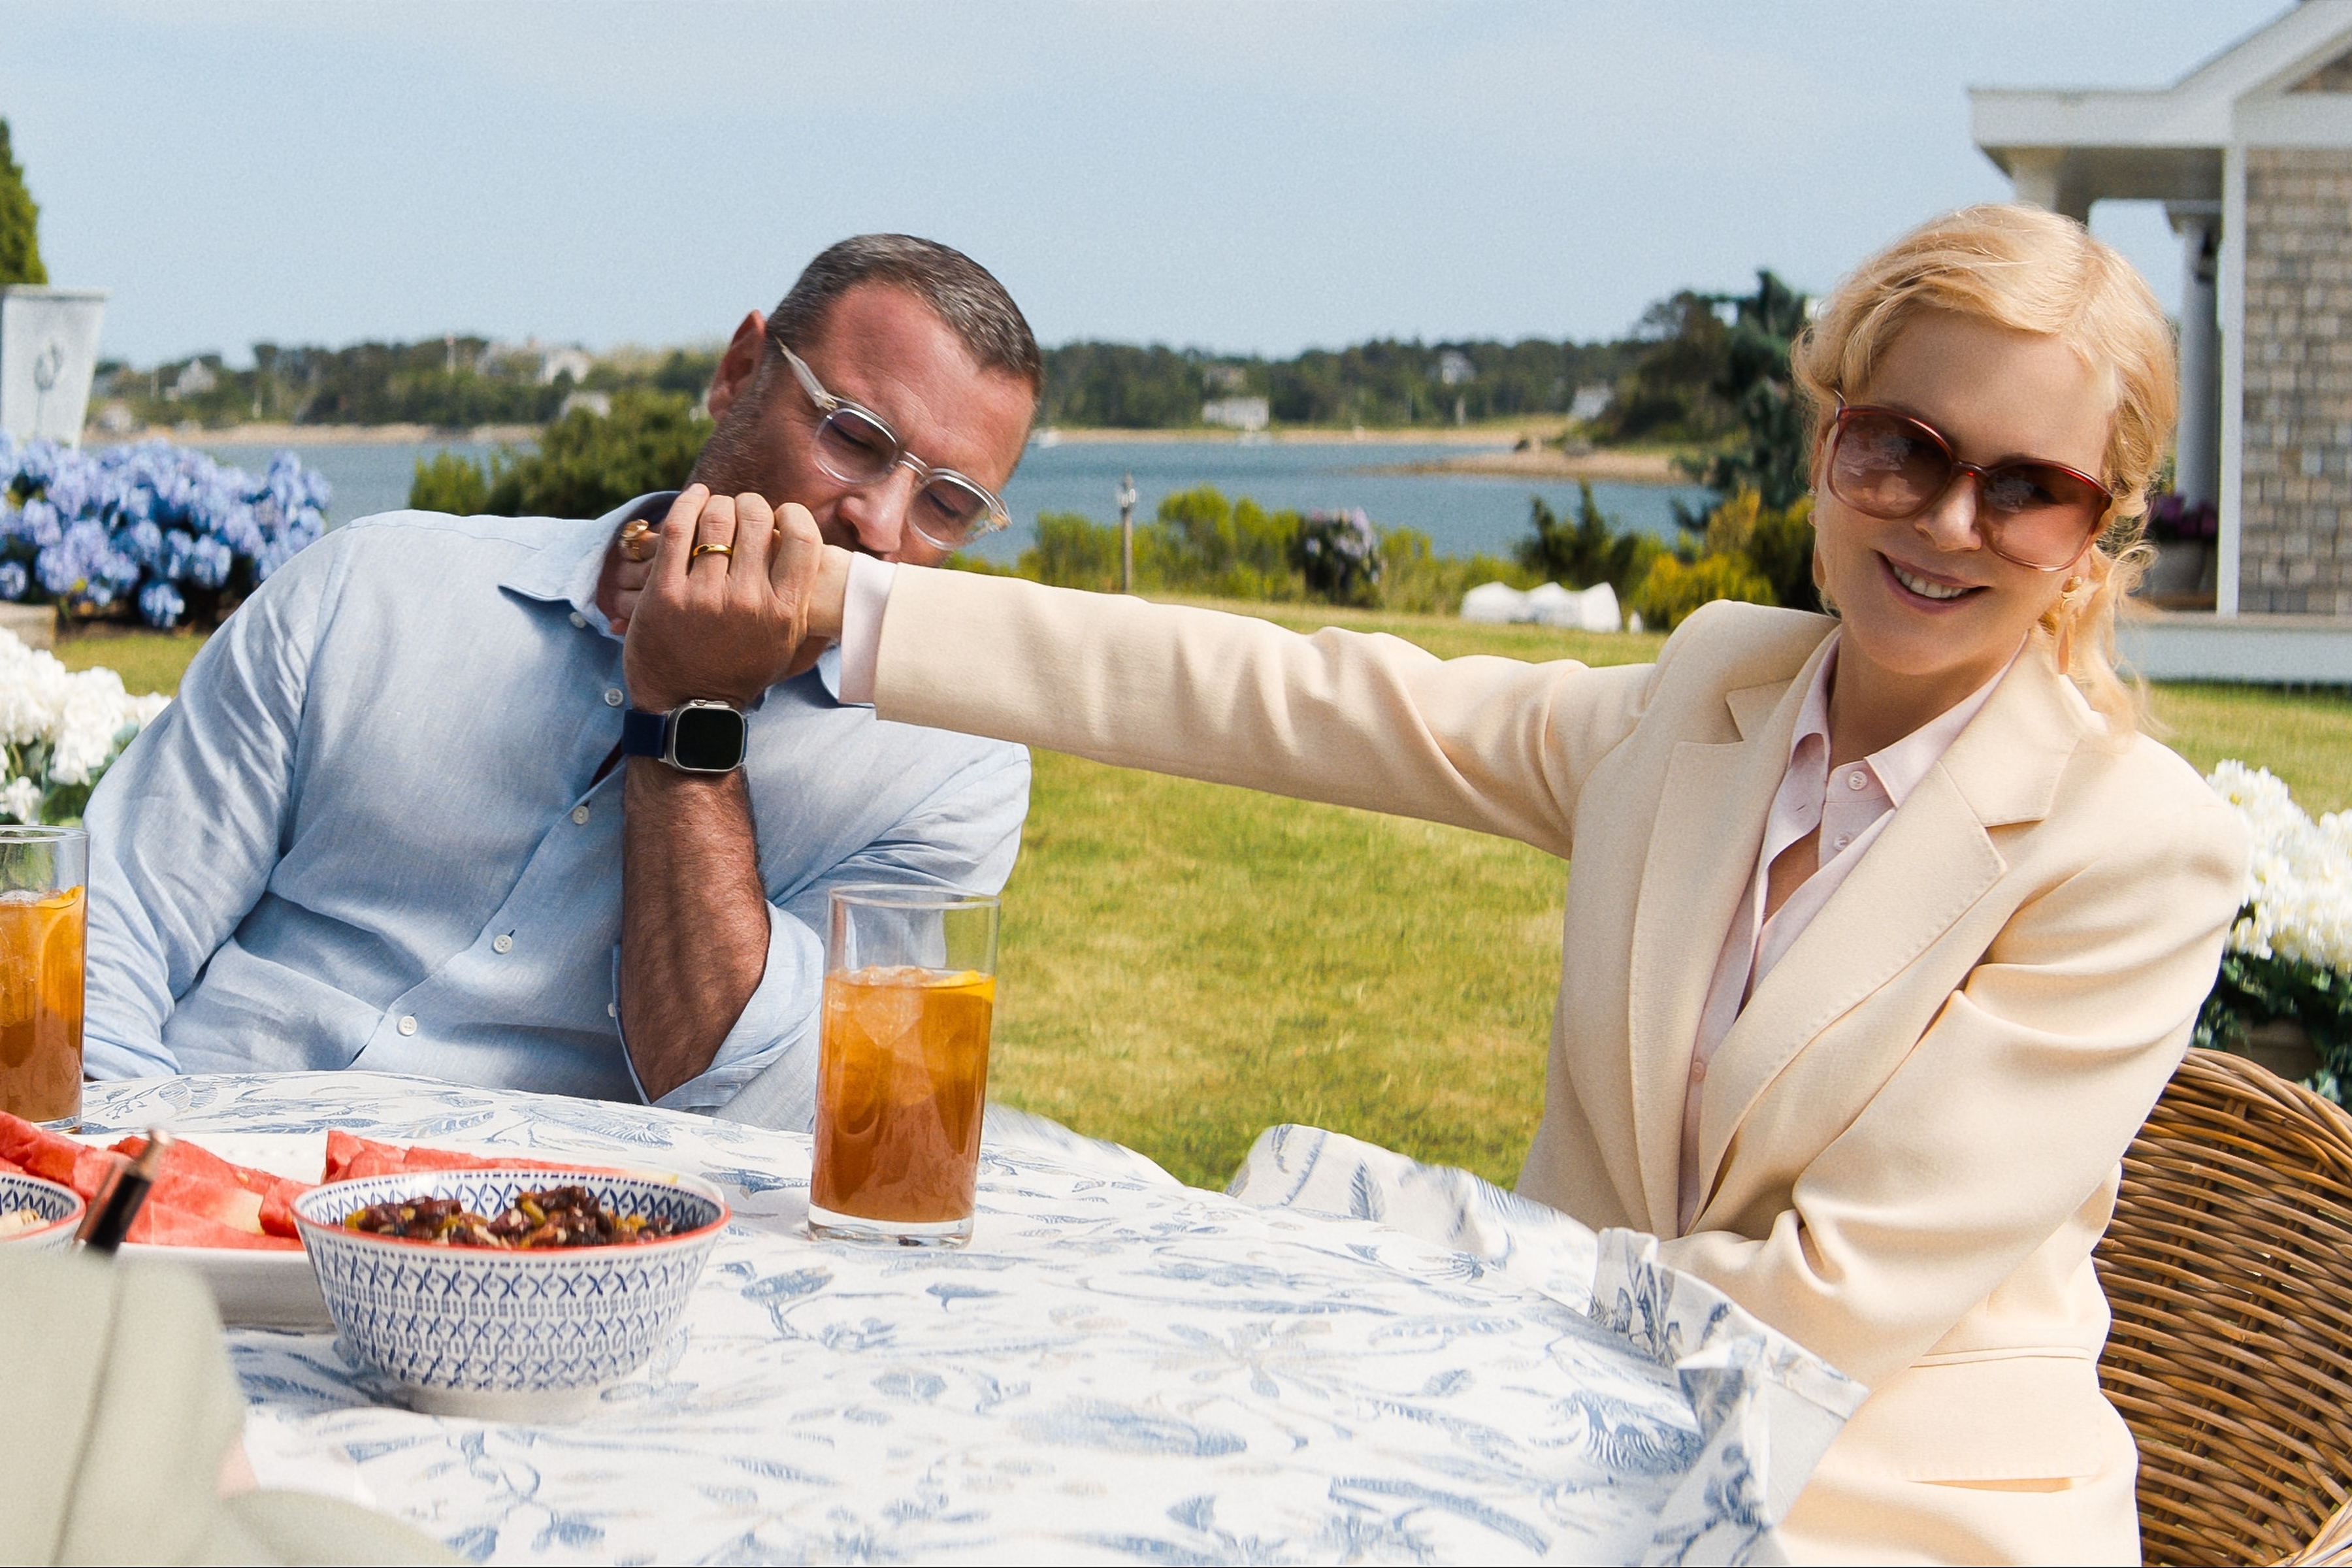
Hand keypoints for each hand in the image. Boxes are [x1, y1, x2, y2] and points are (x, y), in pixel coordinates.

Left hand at [622, 485, 827, 712]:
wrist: (686, 706)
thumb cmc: (741, 671)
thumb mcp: (785, 645)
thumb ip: (802, 604)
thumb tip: (829, 568)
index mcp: (784, 612)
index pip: (802, 538)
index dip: (793, 515)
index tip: (782, 517)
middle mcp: (747, 601)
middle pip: (756, 518)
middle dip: (751, 505)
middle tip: (745, 512)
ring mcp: (704, 596)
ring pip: (717, 518)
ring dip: (719, 504)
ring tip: (718, 510)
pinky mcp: (665, 592)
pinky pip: (678, 528)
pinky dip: (688, 503)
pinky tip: (696, 498)